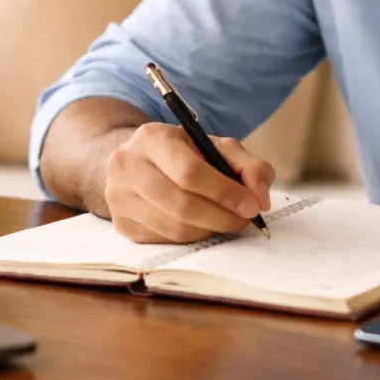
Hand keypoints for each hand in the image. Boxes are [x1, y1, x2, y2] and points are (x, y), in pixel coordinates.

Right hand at [103, 122, 274, 243]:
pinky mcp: (121, 224)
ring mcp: (118, 198)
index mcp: (152, 138)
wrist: (135, 162)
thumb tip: (261, 197)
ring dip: (208, 230)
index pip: (190, 173)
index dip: (225, 193)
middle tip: (244, 220)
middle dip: (221, 217)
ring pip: (174, 228)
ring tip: (225, 221)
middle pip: (181, 205)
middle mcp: (127, 166)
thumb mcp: (215, 147)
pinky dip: (191, 238)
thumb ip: (247, 165)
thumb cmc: (182, 154)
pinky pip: (164, 241)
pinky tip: (201, 225)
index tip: (252, 206)